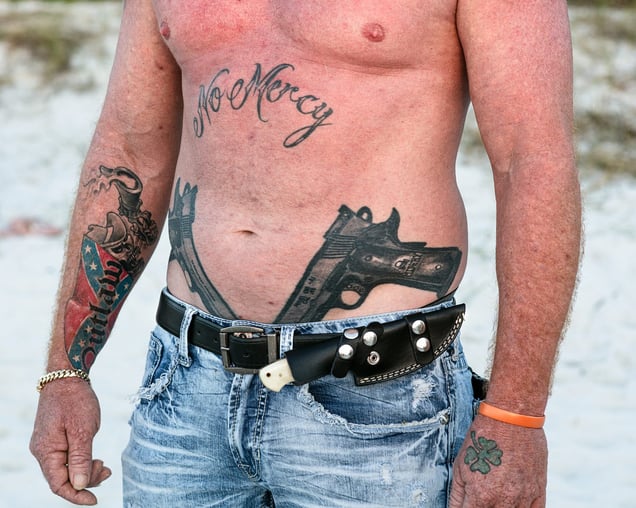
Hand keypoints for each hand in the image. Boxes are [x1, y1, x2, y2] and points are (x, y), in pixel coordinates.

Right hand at [30, 378, 110, 504]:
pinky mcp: (55, 439)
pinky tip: (95, 459)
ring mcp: (48, 444)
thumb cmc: (74, 400)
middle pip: (63, 479)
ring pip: (66, 469)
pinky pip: (67, 458)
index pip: (58, 484)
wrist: (67, 376)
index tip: (94, 500)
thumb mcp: (82, 429)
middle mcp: (43, 451)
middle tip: (106, 471)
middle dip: (86, 481)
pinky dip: (82, 462)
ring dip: (86, 472)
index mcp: (46, 451)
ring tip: (105, 466)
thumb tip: (80, 485)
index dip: (76, 495)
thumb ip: (81, 458)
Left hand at [449, 415, 547, 506]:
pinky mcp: (539, 491)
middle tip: (481, 496)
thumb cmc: (483, 438)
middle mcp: (503, 502)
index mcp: (481, 497)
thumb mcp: (460, 465)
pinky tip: (515, 504)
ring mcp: (523, 498)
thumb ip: (457, 494)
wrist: (510, 418)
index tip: (466, 506)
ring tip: (496, 497)